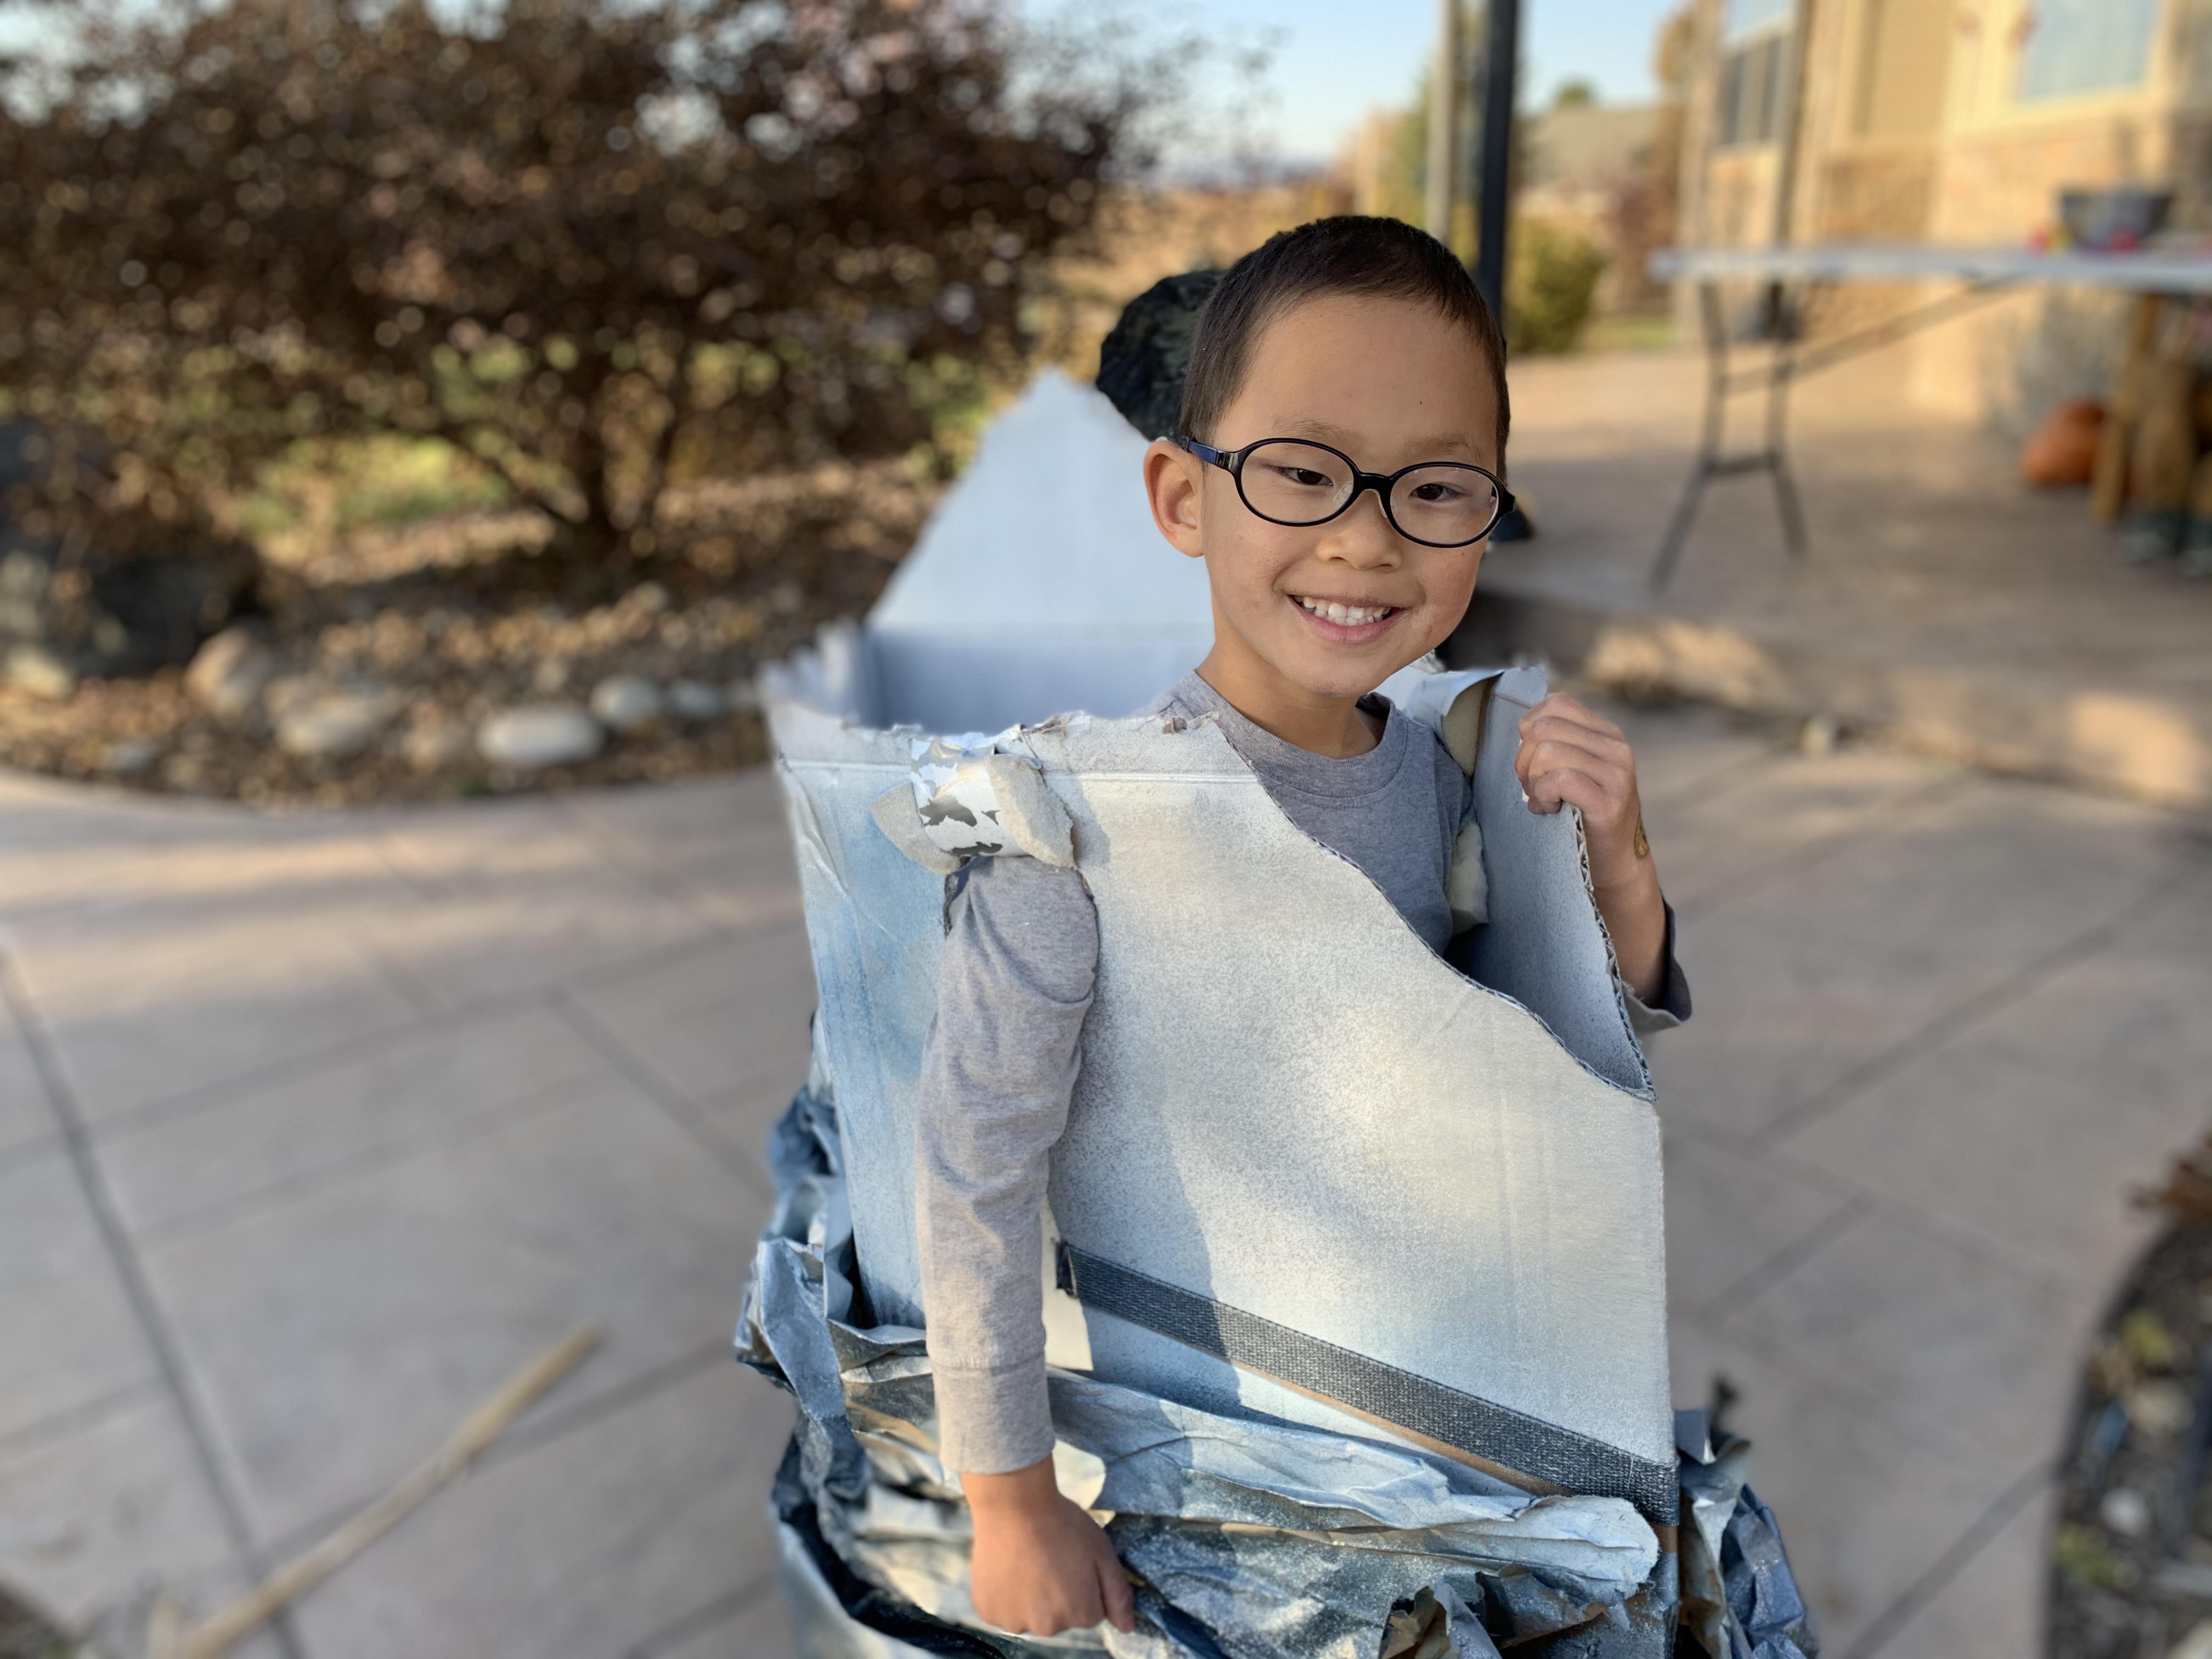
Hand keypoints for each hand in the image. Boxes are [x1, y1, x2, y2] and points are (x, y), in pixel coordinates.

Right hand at [964, 1458, 1135, 1636]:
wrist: (1014, 1505)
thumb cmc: (1063, 1525)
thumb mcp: (1102, 1552)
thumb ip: (1118, 1594)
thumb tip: (1128, 1628)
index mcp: (1080, 1614)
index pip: (1090, 1612)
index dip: (1083, 1585)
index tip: (1072, 1561)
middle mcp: (1048, 1628)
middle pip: (1059, 1617)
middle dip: (1057, 1594)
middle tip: (1048, 1559)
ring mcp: (1015, 1622)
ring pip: (1030, 1614)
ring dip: (1029, 1596)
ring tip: (1025, 1562)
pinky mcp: (987, 1612)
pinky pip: (1002, 1609)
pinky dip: (1003, 1594)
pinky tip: (1006, 1568)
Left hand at [1514, 694, 1666, 1001]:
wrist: (1611, 865)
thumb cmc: (1580, 816)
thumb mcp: (1572, 770)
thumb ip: (1555, 743)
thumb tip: (1520, 725)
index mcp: (1606, 734)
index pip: (1555, 704)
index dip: (1529, 732)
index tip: (1533, 764)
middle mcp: (1617, 748)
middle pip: (1543, 728)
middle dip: (1524, 760)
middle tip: (1532, 788)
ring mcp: (1617, 774)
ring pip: (1547, 751)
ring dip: (1532, 781)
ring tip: (1542, 801)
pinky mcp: (1610, 801)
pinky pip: (1559, 780)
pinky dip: (1542, 796)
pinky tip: (1547, 811)